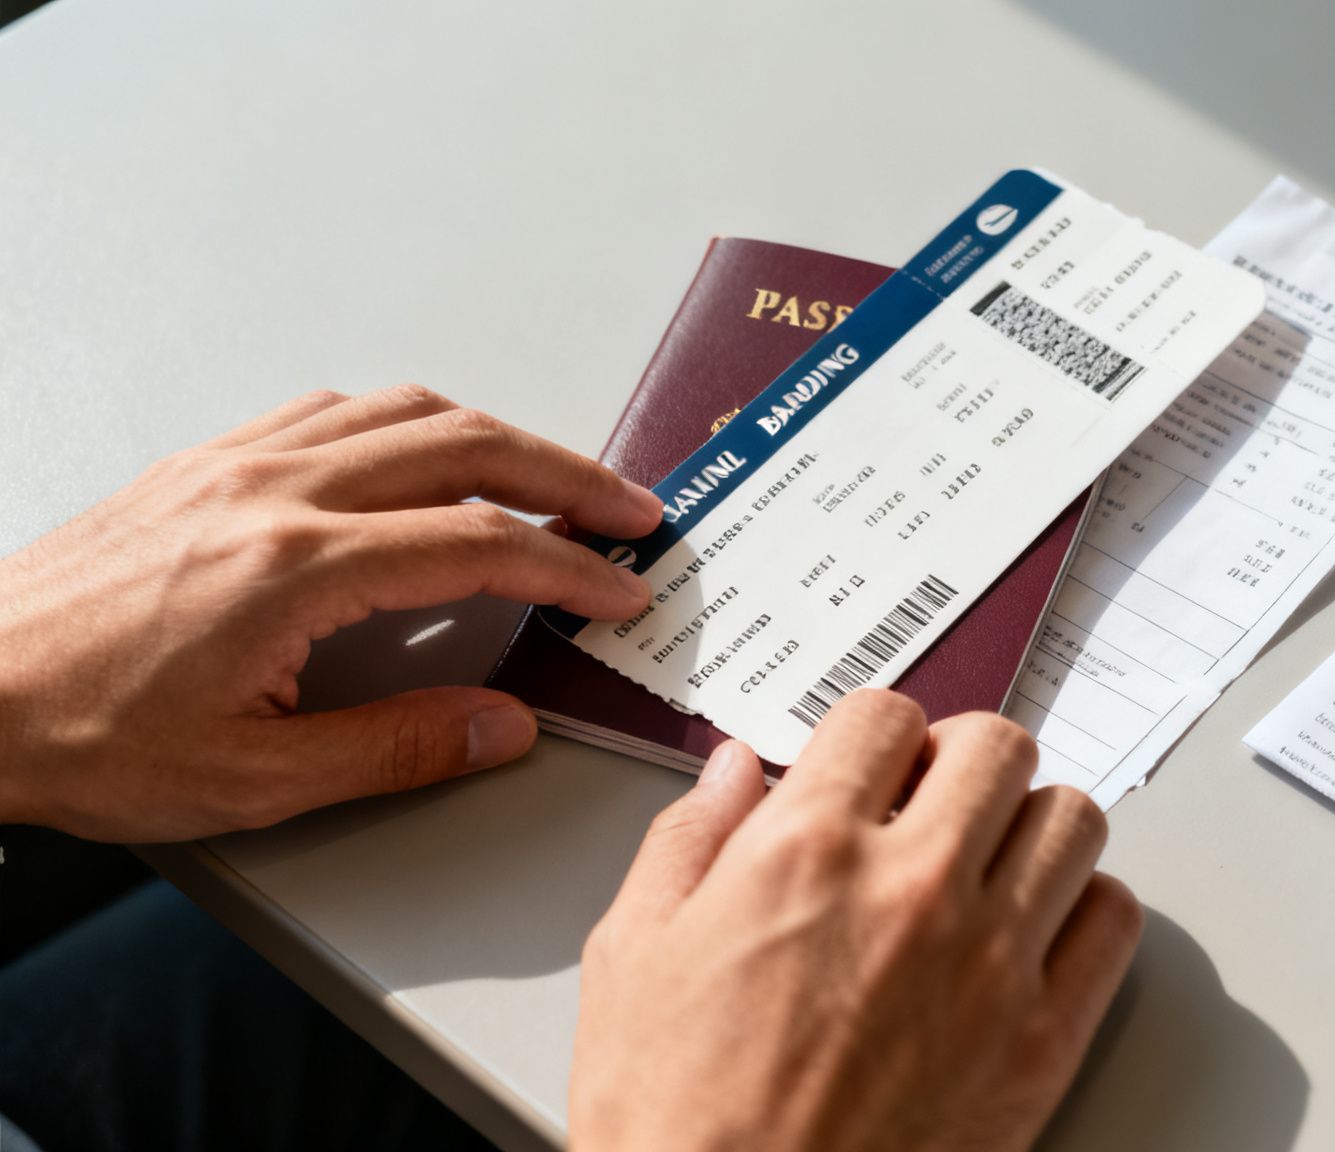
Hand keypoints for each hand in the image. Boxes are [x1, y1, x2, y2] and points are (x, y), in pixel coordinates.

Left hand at [0, 387, 661, 840]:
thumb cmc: (81, 737)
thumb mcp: (253, 779)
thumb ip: (396, 746)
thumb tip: (502, 723)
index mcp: (294, 569)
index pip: (478, 543)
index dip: (570, 566)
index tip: (622, 589)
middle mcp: (273, 493)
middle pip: (464, 447)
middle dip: (567, 476)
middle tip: (630, 511)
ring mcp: (235, 465)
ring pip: (403, 412)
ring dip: (497, 435)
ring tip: (553, 476)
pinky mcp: (202, 463)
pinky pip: (330, 409)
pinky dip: (408, 421)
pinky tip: (425, 450)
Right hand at [571, 691, 1142, 1151]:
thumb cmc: (677, 1120)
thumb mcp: (633, 958)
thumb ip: (688, 841)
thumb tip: (730, 772)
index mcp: (806, 852)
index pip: (886, 716)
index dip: (873, 736)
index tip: (869, 768)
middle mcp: (912, 889)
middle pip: (996, 746)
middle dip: (960, 761)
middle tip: (934, 801)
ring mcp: (992, 964)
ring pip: (1071, 820)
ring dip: (1030, 825)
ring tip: (989, 862)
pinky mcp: (1042, 1041)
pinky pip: (1113, 922)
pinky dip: (1085, 910)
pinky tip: (1035, 932)